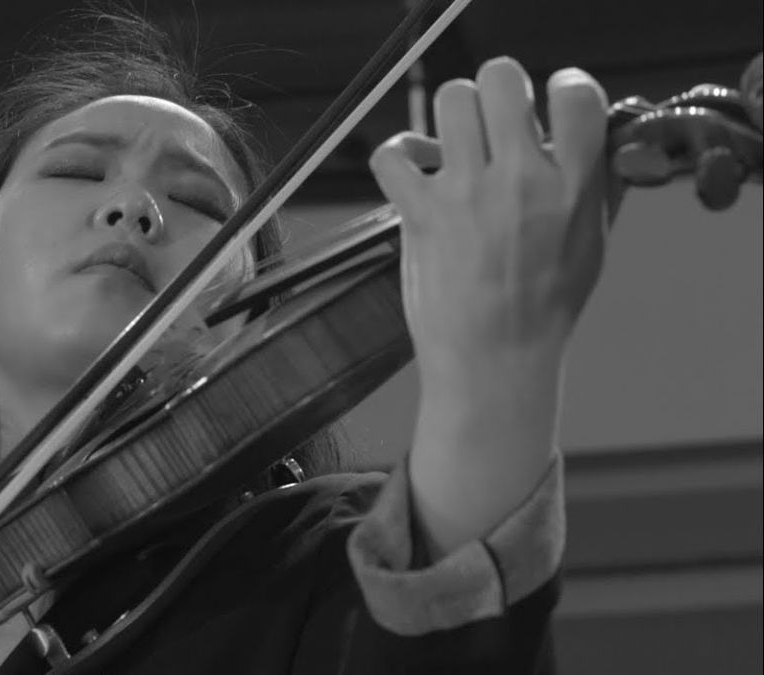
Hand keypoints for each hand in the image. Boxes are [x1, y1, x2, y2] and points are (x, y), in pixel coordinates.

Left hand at [370, 57, 609, 384]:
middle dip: (497, 91)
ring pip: (450, 101)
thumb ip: (600, 186)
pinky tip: (412, 170)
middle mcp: (521, 181)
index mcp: (573, 187)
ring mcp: (467, 194)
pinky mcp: (421, 213)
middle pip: (501, 79)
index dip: (563, 87)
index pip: (577, 95)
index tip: (551, 106)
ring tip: (456, 145)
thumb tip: (611, 142)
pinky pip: (393, 154)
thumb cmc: (544, 310)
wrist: (495, 363)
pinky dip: (396, 154)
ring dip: (451, 116)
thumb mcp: (592, 244)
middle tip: (495, 122)